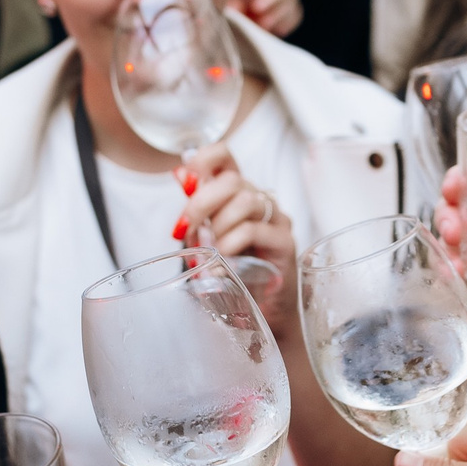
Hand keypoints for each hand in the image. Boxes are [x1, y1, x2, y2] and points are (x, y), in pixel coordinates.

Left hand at [176, 145, 296, 328]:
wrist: (262, 310)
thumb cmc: (233, 271)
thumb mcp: (207, 237)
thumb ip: (197, 210)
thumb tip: (181, 176)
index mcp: (238, 192)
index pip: (225, 155)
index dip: (204, 160)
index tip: (186, 182)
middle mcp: (260, 199)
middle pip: (232, 180)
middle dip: (201, 204)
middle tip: (185, 229)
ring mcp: (276, 220)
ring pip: (245, 202)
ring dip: (218, 227)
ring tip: (210, 251)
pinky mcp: (284, 243)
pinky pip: (252, 230)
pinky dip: (230, 244)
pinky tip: (223, 260)